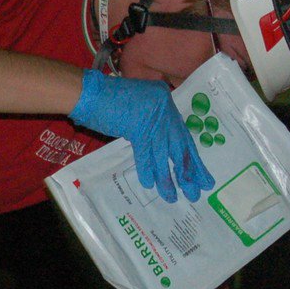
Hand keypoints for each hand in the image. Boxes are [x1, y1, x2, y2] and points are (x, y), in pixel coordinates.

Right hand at [69, 70, 214, 202]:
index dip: (192, 158)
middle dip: (189, 172)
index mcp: (166, 100)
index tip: (201, 176)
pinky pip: (145, 153)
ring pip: (163, 154)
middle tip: (197, 191)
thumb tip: (160, 146)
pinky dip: (147, 169)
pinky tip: (150, 184)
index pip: (183, 134)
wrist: (87, 92)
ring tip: (172, 196)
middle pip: (180, 145)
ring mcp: (152, 116)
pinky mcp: (138, 126)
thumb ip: (151, 120)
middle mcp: (164, 107)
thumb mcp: (138, 105)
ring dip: (167, 178)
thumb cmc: (108, 99)